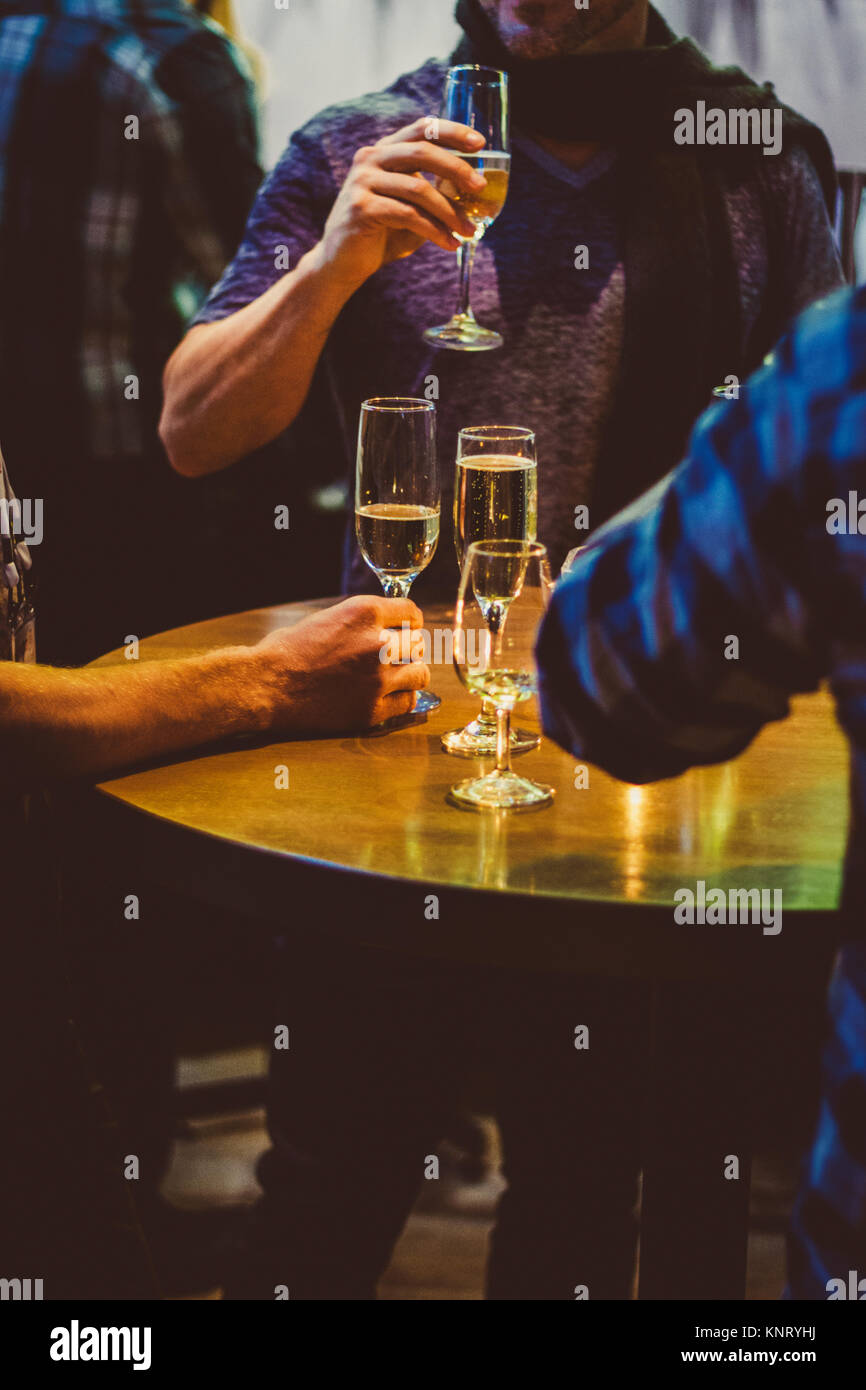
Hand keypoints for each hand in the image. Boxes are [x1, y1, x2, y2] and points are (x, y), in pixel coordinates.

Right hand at [254, 595, 429, 732]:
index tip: (407, 630)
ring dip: (411, 674)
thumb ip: (362, 622)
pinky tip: (388, 696)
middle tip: (396, 657)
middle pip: (418, 643)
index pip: (412, 613)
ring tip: (397, 677)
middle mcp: (378, 643)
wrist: (267, 685)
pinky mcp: (372, 709)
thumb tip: (388, 627)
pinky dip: (402, 699)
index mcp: (365, 613)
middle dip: (408, 649)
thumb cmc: (288, 650)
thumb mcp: (328, 618)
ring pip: (420, 674)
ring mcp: (378, 679)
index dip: (410, 622)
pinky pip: (408, 702)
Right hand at [317, 117, 485, 286]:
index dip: (452, 132)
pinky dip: (434, 231)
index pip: (421, 128)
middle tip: (480, 187)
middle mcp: (371, 158)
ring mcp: (363, 181)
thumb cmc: (382, 234)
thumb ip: (436, 191)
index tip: (480, 144)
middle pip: (422, 152)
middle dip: (456, 169)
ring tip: (468, 230)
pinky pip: (407, 215)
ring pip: (418, 189)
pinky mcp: (361, 208)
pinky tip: (449, 244)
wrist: (343, 263)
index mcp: (384, 151)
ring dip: (449, 211)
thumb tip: (473, 184)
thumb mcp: (413, 207)